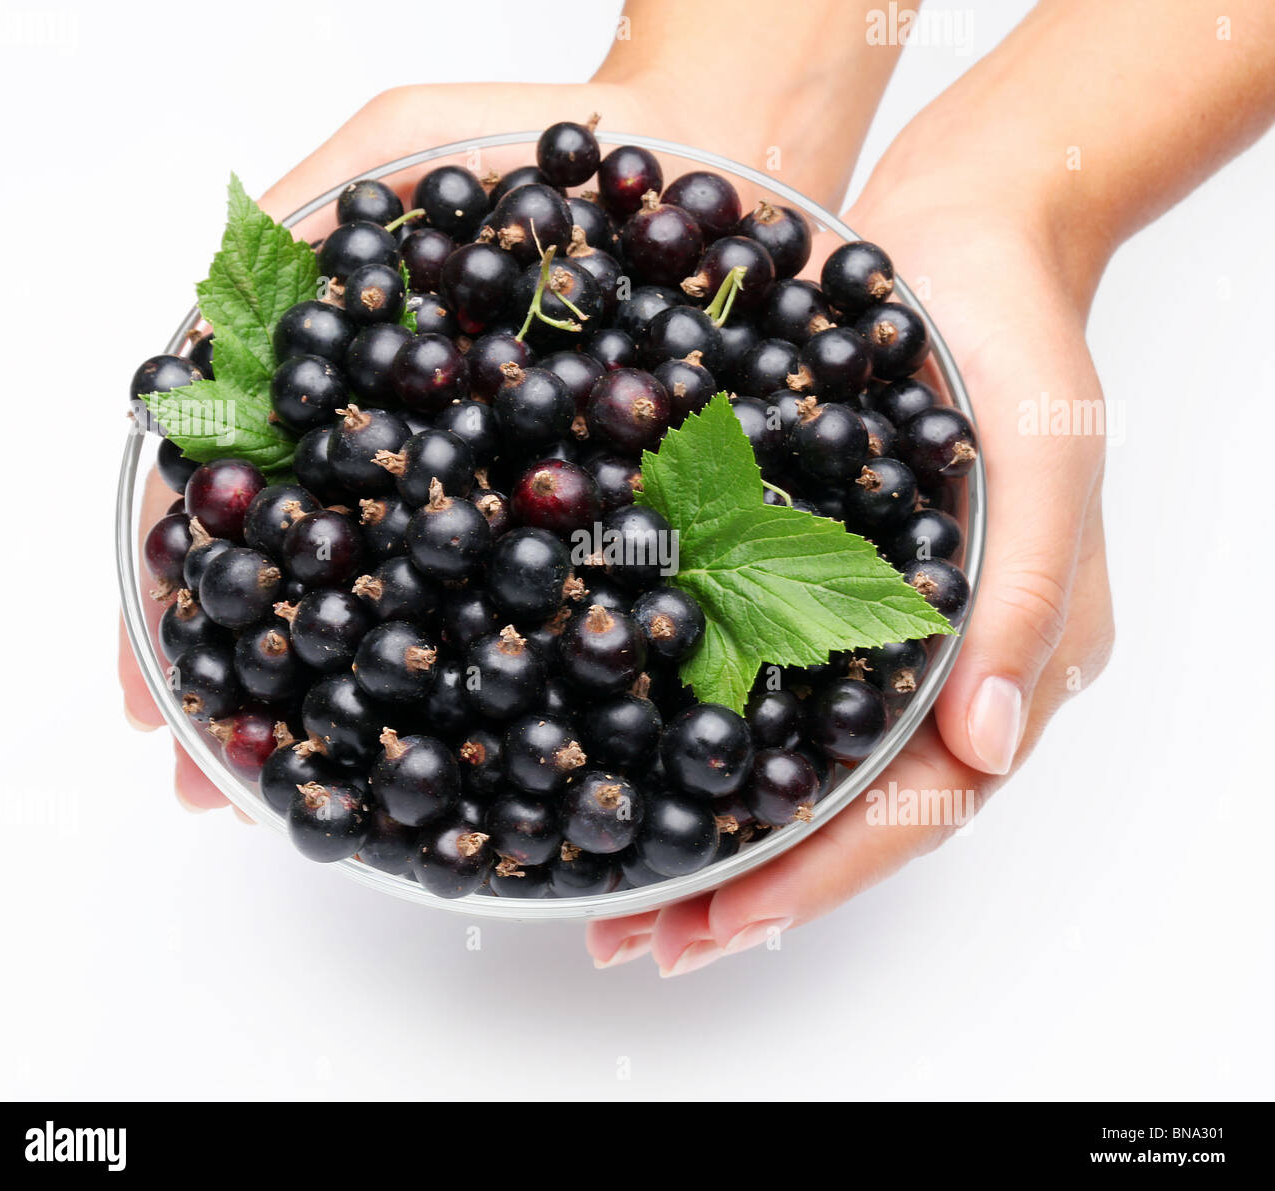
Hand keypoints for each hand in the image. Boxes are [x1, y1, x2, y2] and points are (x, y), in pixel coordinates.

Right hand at [119, 78, 830, 807]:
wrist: (702, 158)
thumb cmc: (537, 147)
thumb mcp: (394, 155)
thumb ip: (299, 231)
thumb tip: (194, 355)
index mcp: (373, 409)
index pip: (261, 507)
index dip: (202, 589)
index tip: (149, 682)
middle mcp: (444, 471)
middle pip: (344, 582)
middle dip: (273, 679)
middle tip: (214, 771)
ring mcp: (532, 502)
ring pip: (451, 614)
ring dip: (384, 702)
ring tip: (321, 791)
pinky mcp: (627, 514)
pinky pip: (585, 601)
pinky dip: (537, 671)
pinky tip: (495, 741)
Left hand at [586, 179, 1114, 974]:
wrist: (960, 244)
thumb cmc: (1019, 350)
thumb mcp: (1042, 466)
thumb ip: (1018, 610)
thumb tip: (984, 750)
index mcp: (1012, 665)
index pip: (918, 808)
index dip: (820, 877)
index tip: (721, 926)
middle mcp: (940, 671)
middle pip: (845, 813)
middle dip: (749, 889)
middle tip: (645, 944)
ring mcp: (875, 635)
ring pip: (797, 767)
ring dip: (715, 837)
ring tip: (626, 897)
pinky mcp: (819, 587)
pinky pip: (765, 687)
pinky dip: (704, 743)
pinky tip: (638, 770)